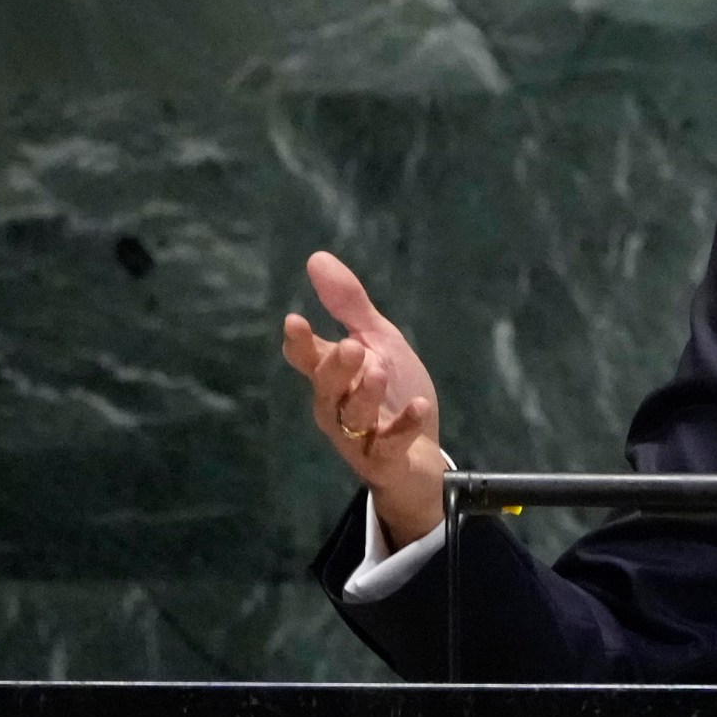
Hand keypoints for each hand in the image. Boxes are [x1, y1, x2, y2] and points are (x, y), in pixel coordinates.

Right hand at [281, 251, 446, 548]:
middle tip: (351, 346)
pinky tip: (421, 406)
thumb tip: (316, 258)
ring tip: (380, 371)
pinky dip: (404, 425)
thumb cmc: (395, 393)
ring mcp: (359, 435)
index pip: (306, 358)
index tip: (294, 320)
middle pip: (327, 387)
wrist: (421, 454)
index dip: (299, 342)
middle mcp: (337, 406)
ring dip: (366, 393)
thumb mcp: (379, 342)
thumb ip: (350, 306)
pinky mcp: (383, 458)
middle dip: (336, 367)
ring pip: (353, 415)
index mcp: (332, 375)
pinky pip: (389, 443)